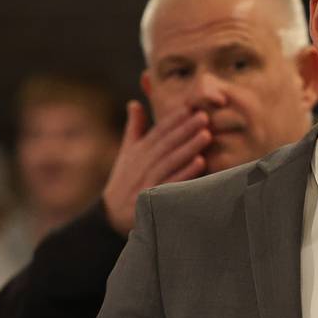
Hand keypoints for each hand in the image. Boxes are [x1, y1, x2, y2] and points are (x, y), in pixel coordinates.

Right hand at [103, 102, 210, 234]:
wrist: (111, 215)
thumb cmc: (125, 179)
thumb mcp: (127, 153)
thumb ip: (134, 128)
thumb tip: (134, 103)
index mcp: (138, 151)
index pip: (157, 132)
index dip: (173, 119)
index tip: (190, 107)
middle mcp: (141, 164)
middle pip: (166, 144)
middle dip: (185, 129)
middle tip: (204, 117)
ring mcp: (146, 181)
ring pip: (170, 162)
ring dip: (188, 148)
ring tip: (206, 135)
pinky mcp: (152, 199)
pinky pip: (171, 184)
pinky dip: (185, 173)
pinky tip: (200, 162)